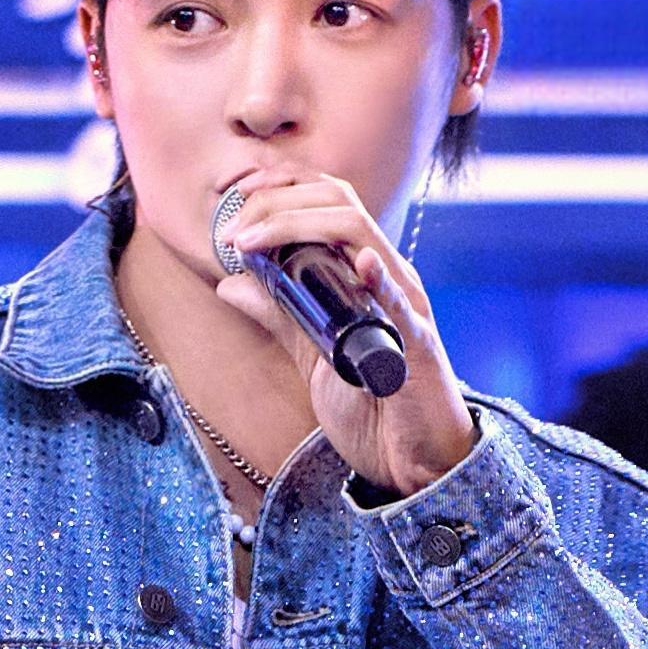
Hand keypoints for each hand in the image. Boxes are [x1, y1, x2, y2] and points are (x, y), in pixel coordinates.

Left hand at [212, 169, 478, 499]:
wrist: (412, 463)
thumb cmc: (373, 408)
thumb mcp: (312, 354)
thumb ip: (279, 315)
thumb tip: (229, 283)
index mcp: (364, 272)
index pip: (328, 200)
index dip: (283, 185)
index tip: (236, 195)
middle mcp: (387, 275)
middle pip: (338, 202)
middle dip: (279, 201)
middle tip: (233, 227)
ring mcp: (404, 304)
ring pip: (360, 233)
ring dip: (299, 225)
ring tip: (253, 241)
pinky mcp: (417, 343)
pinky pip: (400, 302)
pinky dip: (379, 280)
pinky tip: (359, 263)